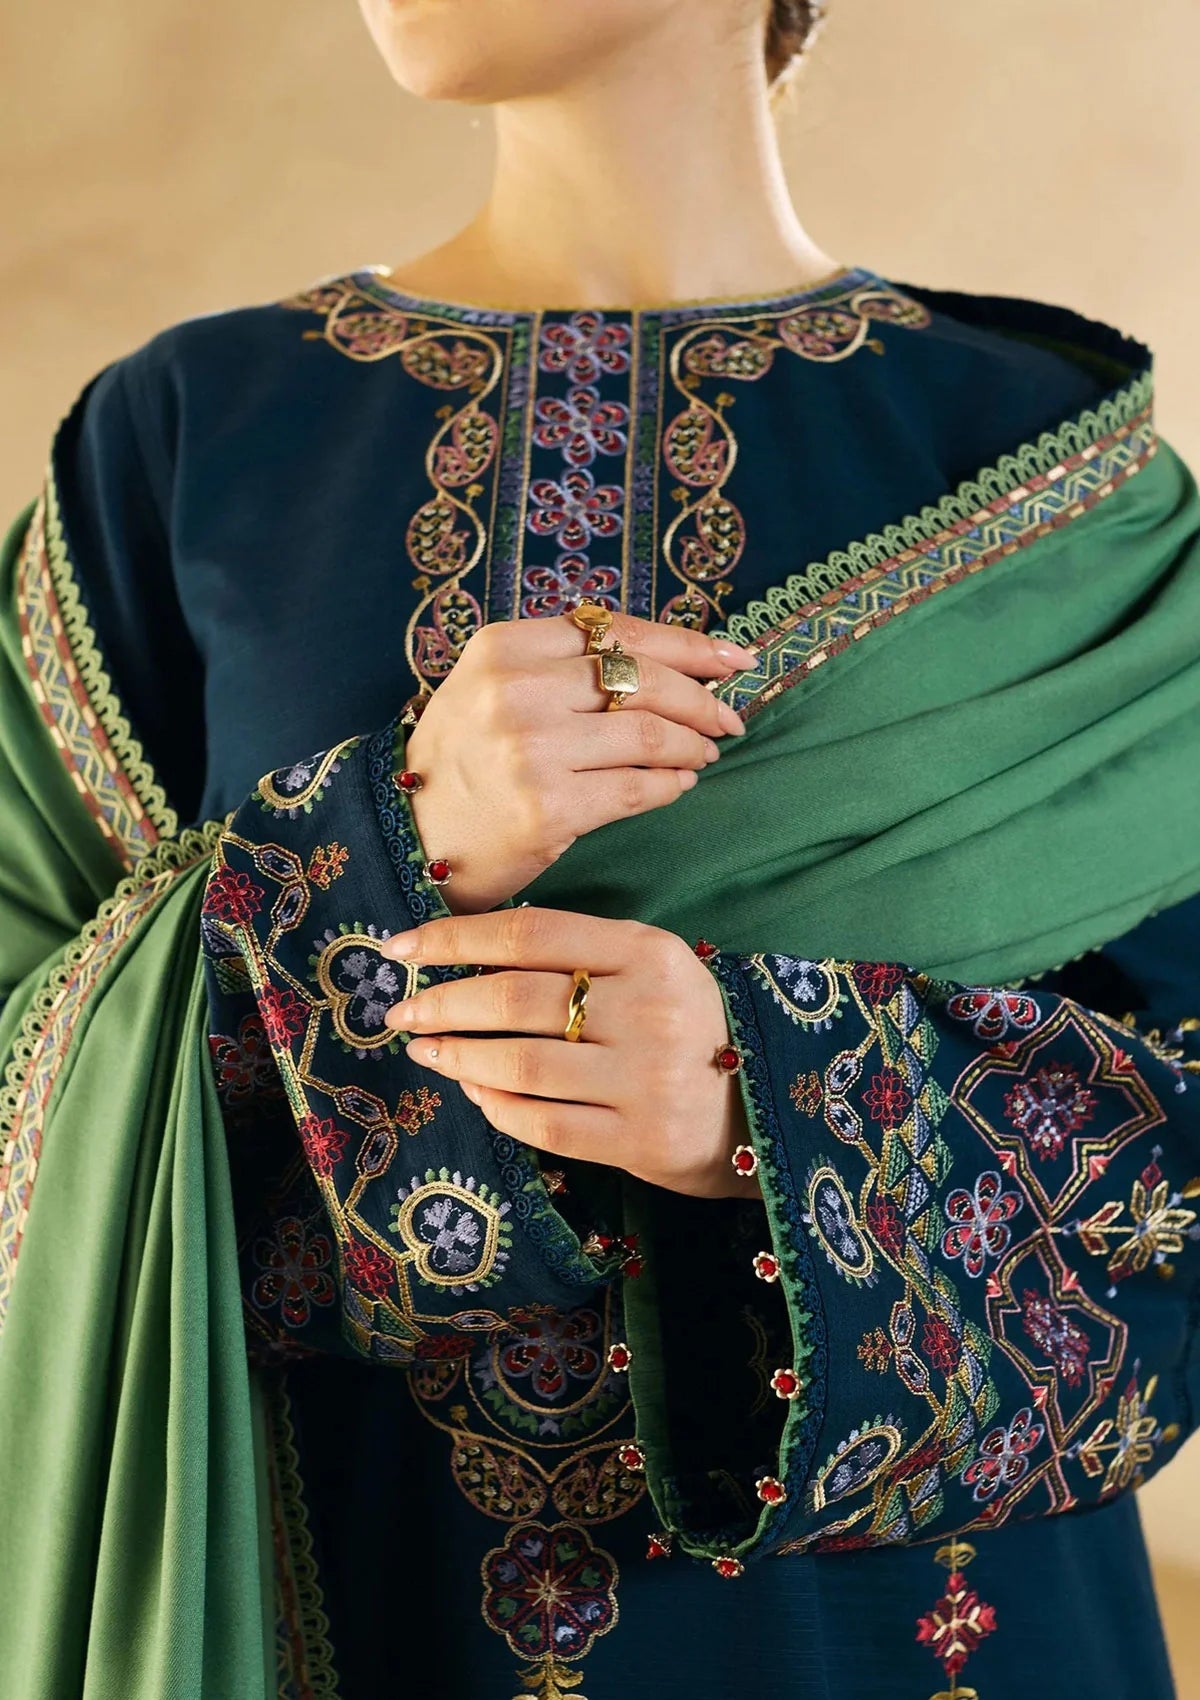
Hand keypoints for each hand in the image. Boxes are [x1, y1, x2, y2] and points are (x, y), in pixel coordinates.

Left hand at [378, 907, 760, 1200]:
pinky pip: (544, 1124)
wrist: (763, 1108)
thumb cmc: (685, 1027)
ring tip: (426, 1049)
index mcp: (650, 951)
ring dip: (458, 1056)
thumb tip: (466, 952)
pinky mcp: (641, 1142)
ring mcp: (647, 1080)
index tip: (400, 949)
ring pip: (522, 1063)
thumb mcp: (650, 969)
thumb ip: (577, 954)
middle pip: (517, 998)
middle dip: (443, 1003)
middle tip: (399, 1012)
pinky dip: (496, 1105)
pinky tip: (472, 1089)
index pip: (531, 933)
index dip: (454, 939)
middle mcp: (651, 1010)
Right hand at [403, 609, 756, 914]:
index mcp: (505, 646)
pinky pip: (638, 789)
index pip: (620, 633)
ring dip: (692, 747)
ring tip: (702, 755)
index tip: (734, 660)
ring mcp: (530, 750)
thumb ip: (567, 665)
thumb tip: (679, 661)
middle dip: (702, 701)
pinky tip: (677, 786)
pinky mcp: (547, 808)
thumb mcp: (495, 687)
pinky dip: (670, 786)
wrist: (408, 833)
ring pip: (650, 735)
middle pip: (644, 680)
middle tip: (726, 721)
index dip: (690, 646)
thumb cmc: (465, 759)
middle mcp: (515, 690)